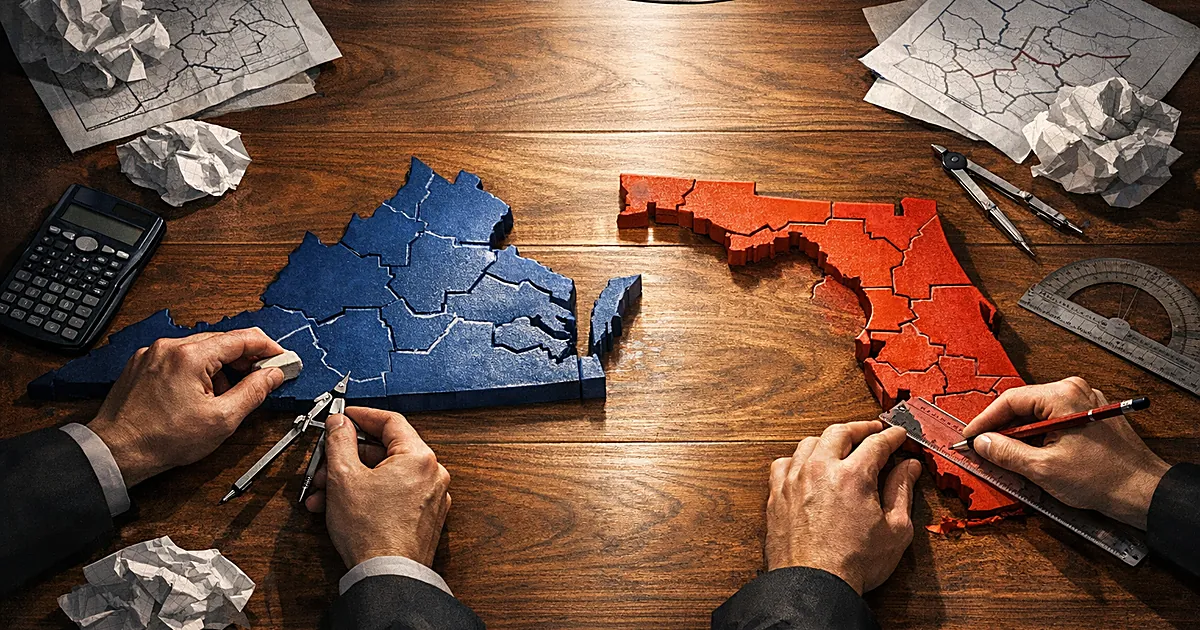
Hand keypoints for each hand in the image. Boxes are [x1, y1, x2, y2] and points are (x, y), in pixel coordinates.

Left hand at [87, 329, 286, 486]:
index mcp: (191, 356)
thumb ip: (253, 392)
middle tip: (260, 380)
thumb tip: (274, 374)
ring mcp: (153, 353)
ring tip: (222, 398)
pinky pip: (180, 357)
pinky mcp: (143, 363)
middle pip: (222, 341)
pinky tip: (199, 395)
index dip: (269, 348)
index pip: (242, 338)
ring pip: (201, 349)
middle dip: (245, 360)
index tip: (283, 359)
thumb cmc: (162, 439)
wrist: (117, 451)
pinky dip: (198, 370)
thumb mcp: (221, 420)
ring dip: (220, 367)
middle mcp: (170, 346)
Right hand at [305, 407, 450, 568]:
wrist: (387, 575)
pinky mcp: (423, 517)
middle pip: (385, 451)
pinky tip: (339, 507)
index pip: (391, 421)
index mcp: (419, 457)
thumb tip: (340, 423)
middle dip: (348, 458)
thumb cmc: (372, 533)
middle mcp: (432, 474)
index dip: (362, 416)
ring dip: (351, 480)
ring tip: (323, 494)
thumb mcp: (344, 477)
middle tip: (324, 462)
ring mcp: (430, 497)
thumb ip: (341, 442)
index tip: (345, 417)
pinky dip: (367, 495)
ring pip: (385, 476)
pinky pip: (392, 495)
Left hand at [766, 421, 921, 594]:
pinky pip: (784, 463)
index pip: (877, 442)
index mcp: (853, 476)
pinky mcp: (777, 494)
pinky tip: (806, 466)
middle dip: (860, 427)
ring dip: (828, 440)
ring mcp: (794, 480)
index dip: (892, 436)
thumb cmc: (852, 563)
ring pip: (809, 443)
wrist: (813, 585)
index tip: (898, 435)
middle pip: (840, 432)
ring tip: (840, 446)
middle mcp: (820, 470)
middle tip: (872, 431)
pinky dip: (798, 459)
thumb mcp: (895, 529)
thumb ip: (902, 492)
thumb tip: (908, 468)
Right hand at [963, 377, 1169, 529]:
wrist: (1143, 492)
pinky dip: (1037, 436)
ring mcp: (1085, 403)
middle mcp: (1075, 391)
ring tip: (1003, 456)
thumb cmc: (1101, 479)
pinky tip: (1028, 455)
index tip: (969, 437)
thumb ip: (1005, 452)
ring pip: (1038, 414)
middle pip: (1024, 406)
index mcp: (1063, 395)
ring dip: (1019, 435)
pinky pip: (1053, 420)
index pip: (1011, 401)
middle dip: (1001, 429)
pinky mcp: (1090, 416)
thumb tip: (981, 443)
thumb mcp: (1042, 468)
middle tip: (982, 448)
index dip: (985, 421)